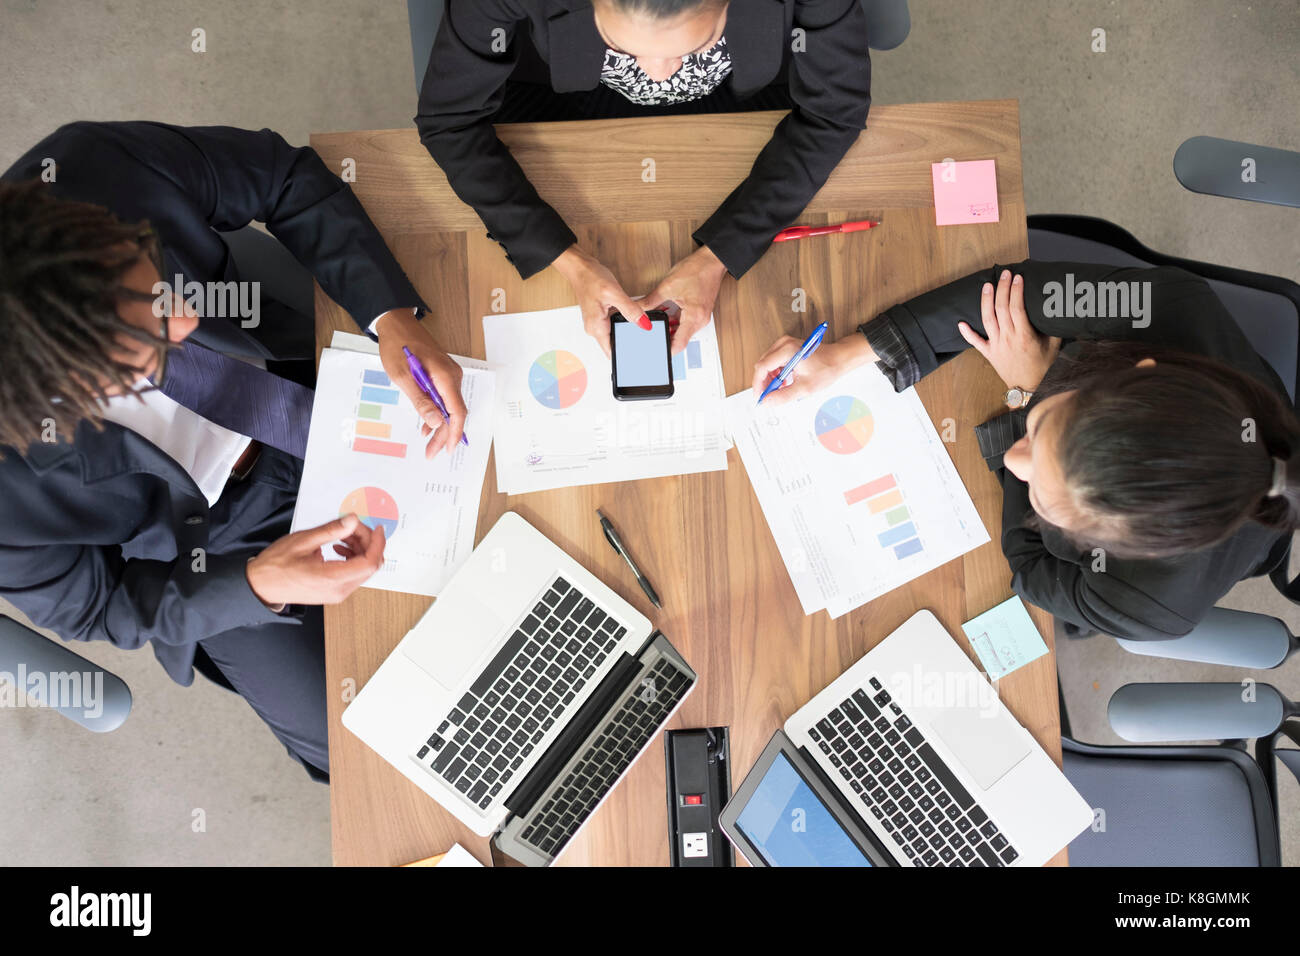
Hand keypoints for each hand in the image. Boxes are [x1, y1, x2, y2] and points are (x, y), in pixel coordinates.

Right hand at [246, 514, 385, 607]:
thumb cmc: (276, 565)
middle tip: (352, 527)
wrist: (261, 585)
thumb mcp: (303, 541)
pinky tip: (339, 547)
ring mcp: (337, 594)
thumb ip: (331, 531)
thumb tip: (353, 520)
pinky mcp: (334, 592)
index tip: (377, 528)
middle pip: (369, 566)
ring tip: (342, 536)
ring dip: (359, 550)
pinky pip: (353, 575)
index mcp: (331, 578)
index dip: (377, 544)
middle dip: (366, 543)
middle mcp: (338, 590)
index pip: (369, 563)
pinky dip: (352, 559)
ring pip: (362, 570)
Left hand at [374, 308, 465, 457]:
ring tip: (428, 444)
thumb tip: (436, 422)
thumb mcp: (404, 377)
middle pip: (454, 412)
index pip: (457, 411)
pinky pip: (443, 398)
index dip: (454, 433)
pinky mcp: (442, 375)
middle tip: (431, 453)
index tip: (447, 449)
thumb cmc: (398, 347)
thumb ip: (421, 401)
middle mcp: (452, 377)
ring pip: (449, 407)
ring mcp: (448, 375)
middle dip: (444, 435)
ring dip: (440, 426)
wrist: (396, 324)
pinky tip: (426, 424)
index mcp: (445, 377)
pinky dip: (436, 413)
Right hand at [551, 246, 649, 357]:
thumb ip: (630, 310)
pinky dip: (623, 322)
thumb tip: (644, 324)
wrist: (579, 267)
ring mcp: (597, 323)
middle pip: (615, 345)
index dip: (625, 357)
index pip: (612, 353)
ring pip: (615, 334)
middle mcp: (594, 328)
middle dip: (629, 345)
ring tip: (641, 327)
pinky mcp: (600, 316)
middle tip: (646, 342)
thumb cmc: (590, 278)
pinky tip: (632, 317)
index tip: (638, 357)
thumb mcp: (614, 294)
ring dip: (627, 332)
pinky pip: (614, 325)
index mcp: (596, 328)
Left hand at [643, 245, 727, 354]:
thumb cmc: (697, 270)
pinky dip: (674, 321)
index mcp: (694, 317)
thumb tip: (637, 309)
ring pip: (682, 331)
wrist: (712, 261)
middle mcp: (700, 321)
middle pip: (680, 339)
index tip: (655, 352)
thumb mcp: (668, 286)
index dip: (666, 351)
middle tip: (649, 337)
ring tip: (656, 323)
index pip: (679, 344)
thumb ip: (650, 301)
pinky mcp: (699, 313)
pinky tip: (665, 313)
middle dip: (664, 338)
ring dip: (668, 328)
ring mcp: (701, 317)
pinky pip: (685, 323)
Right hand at [751, 334, 874, 407]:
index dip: (758, 385)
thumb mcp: (805, 388)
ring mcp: (784, 344)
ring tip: (781, 389)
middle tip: (769, 397)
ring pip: (767, 365)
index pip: (762, 368)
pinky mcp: (786, 348)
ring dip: (770, 379)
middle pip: (762, 366)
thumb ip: (783, 396)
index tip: (759, 397)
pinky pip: (773, 362)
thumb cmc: (826, 369)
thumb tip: (766, 402)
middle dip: (764, 383)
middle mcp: (783, 344)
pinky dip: (776, 374)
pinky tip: (785, 382)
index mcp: (787, 351)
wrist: (838, 359)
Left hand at [958, 270, 1060, 392]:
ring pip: (988, 320)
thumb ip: (1053, 326)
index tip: (1018, 277)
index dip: (1016, 290)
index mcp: (1024, 336)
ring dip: (986, 301)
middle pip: (1001, 309)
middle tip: (1005, 274)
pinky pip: (975, 342)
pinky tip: (960, 322)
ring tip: (987, 286)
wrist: (1030, 389)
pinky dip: (967, 333)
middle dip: (1002, 288)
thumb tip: (1056, 307)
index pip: (1017, 307)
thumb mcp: (1054, 346)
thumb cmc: (1043, 367)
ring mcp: (996, 346)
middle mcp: (1008, 338)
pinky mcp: (989, 353)